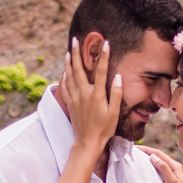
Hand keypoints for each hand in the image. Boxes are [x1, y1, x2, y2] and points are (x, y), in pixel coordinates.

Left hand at [59, 36, 120, 153]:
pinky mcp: (70, 104)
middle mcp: (84, 94)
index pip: (101, 71)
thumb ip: (116, 94)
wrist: (87, 142)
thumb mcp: (114, 113)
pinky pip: (64, 86)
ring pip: (69, 75)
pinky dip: (64, 76)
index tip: (106, 43)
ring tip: (69, 51)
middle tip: (76, 40)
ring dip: (69, 62)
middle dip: (77, 52)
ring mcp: (75, 98)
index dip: (103, 56)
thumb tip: (117, 77)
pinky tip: (65, 71)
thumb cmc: (104, 129)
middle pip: (79, 68)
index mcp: (97, 95)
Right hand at [137, 144, 182, 182]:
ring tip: (135, 157)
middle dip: (146, 152)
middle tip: (133, 151)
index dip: (147, 150)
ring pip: (156, 163)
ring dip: (146, 159)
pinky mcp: (166, 180)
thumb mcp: (172, 182)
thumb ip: (164, 169)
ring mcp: (169, 174)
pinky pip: (156, 170)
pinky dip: (148, 167)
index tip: (136, 148)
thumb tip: (152, 156)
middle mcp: (172, 168)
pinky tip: (142, 169)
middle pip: (157, 157)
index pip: (159, 154)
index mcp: (175, 166)